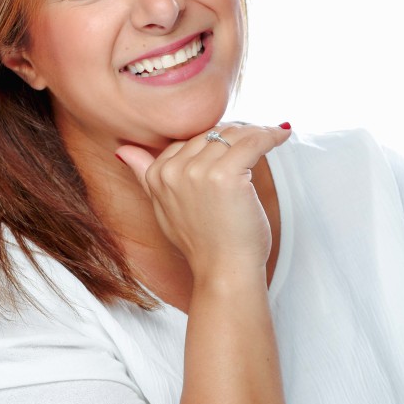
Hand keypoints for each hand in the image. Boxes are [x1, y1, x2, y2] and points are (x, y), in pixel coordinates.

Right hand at [115, 123, 290, 280]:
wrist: (223, 271)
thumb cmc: (202, 244)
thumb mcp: (163, 208)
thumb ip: (145, 176)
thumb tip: (122, 150)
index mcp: (157, 175)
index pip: (189, 139)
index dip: (215, 141)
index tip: (235, 147)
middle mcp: (173, 170)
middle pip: (211, 133)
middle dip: (236, 135)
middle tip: (258, 140)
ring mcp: (198, 172)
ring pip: (233, 134)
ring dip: (256, 133)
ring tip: (271, 136)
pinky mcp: (226, 175)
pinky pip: (254, 141)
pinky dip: (271, 134)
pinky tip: (282, 134)